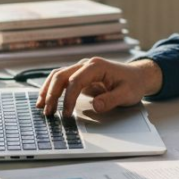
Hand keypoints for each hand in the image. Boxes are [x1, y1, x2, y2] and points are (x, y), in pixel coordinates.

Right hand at [36, 57, 162, 115]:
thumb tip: (95, 106)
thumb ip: (111, 100)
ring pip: (58, 76)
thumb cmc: (133, 84)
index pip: (75, 80)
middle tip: (47, 112)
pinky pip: (62, 81)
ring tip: (40, 106)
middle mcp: (86, 65)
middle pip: (61, 75)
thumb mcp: (127, 94)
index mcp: (96, 66)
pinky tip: (46, 100)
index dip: (68, 97)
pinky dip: (52, 89)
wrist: (138, 76)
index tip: (66, 113)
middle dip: (52, 94)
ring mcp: (81, 69)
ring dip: (48, 90)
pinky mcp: (80, 76)